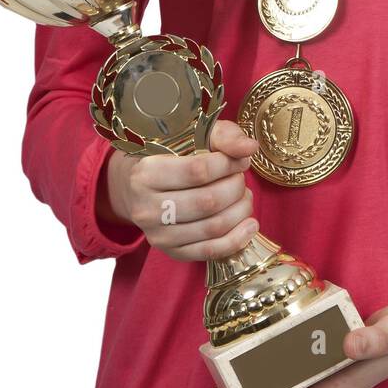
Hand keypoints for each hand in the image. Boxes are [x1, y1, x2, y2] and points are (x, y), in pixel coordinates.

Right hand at [100, 120, 262, 260]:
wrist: (137, 188)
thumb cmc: (170, 156)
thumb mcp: (192, 135)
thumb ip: (223, 137)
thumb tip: (249, 148)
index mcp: (146, 173)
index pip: (198, 171)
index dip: (228, 165)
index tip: (241, 160)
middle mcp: (146, 208)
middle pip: (208, 201)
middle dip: (235, 188)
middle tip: (241, 178)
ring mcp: (158, 235)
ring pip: (212, 227)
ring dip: (240, 211)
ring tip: (244, 197)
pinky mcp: (171, 252)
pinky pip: (210, 251)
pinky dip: (236, 239)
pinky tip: (250, 225)